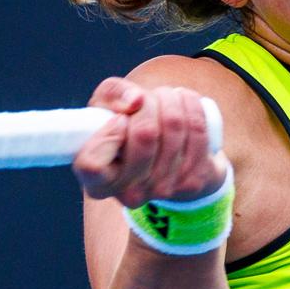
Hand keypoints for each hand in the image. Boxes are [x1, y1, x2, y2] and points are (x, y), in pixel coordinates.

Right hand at [73, 77, 227, 208]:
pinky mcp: (192, 182)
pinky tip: (184, 100)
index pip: (92, 165)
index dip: (108, 134)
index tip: (118, 121)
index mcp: (97, 182)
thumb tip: (136, 101)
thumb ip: (112, 95)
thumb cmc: (129, 127)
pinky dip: (191, 105)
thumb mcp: (108, 107)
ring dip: (171, 99)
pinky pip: (197, 130)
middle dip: (147, 102)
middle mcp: (129, 194)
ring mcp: (162, 190)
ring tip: (165, 97)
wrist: (171, 154)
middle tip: (146, 99)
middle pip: (144, 133)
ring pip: (173, 125)